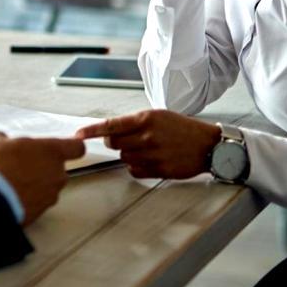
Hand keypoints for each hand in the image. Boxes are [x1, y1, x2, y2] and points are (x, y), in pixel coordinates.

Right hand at [0, 132, 84, 225]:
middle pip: (58, 169)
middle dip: (43, 167)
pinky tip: (10, 196)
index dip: (72, 146)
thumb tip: (2, 141)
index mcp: (52, 152)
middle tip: (22, 165)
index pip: (77, 147)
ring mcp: (51, 195)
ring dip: (35, 185)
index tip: (68, 145)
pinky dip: (28, 200)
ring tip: (12, 183)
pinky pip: (38, 203)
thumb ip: (5, 139)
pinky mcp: (41, 213)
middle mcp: (58, 174)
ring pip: (48, 187)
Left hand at [76, 109, 220, 180]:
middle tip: (131, 140)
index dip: (92, 131)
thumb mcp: (159, 116)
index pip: (111, 125)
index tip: (78, 135)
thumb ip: (135, 122)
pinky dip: (138, 167)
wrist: (208, 145)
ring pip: (124, 157)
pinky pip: (134, 171)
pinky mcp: (159, 169)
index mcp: (146, 118)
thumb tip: (111, 131)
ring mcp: (153, 154)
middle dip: (116, 142)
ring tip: (148, 149)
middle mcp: (147, 135)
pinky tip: (151, 160)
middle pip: (113, 143)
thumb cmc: (183, 129)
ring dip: (130, 155)